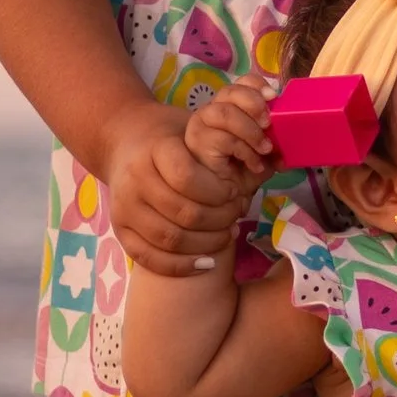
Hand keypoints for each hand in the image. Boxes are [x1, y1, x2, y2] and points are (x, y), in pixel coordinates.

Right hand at [101, 102, 258, 278]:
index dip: (219, 191)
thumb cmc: (175, 139)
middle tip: (236, 216)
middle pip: (183, 212)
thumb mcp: (198, 130)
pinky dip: (181, 266)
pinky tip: (206, 262)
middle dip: (219, 220)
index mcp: (156, 150)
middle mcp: (134, 178)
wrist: (126, 142)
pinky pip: (149, 258)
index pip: (187, 177)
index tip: (235, 192)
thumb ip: (231, 144)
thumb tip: (276, 162)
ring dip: (206, 244)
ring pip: (169, 238)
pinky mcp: (120, 229)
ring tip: (226, 235)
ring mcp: (123, 206)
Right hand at [185, 79, 279, 185]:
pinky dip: (245, 152)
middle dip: (253, 104)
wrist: (229, 195)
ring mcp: (201, 125)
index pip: (241, 82)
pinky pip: (224, 139)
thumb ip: (279, 140)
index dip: (257, 85)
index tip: (273, 96)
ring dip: (250, 130)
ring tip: (265, 148)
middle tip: (269, 123)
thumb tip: (294, 139)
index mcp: (231, 105)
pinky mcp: (198, 143)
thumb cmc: (246, 168)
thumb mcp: (268, 152)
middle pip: (229, 91)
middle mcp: (212, 110)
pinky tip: (254, 164)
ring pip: (224, 113)